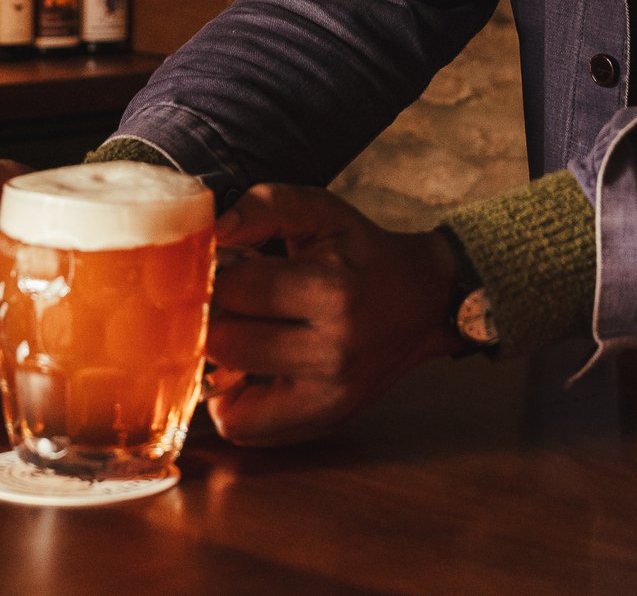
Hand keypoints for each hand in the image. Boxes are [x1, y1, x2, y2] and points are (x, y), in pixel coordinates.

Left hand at [203, 183, 456, 446]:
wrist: (423, 302)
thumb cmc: (362, 253)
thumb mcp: (322, 210)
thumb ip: (265, 206)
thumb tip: (213, 234)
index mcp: (332, 290)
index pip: (235, 288)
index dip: (217, 272)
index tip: (225, 266)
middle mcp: (332, 351)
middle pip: (225, 343)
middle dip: (216, 316)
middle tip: (231, 300)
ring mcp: (329, 396)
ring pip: (226, 394)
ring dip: (220, 363)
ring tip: (241, 333)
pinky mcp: (324, 421)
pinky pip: (246, 429)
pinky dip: (233, 403)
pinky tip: (250, 371)